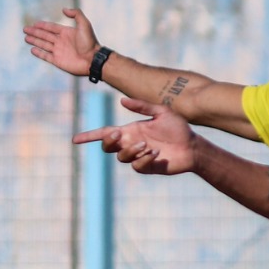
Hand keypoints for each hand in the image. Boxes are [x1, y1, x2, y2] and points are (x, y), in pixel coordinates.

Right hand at [24, 7, 99, 77]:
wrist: (93, 59)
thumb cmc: (90, 42)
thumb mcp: (85, 24)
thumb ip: (76, 14)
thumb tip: (64, 9)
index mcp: (66, 33)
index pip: (51, 28)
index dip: (43, 25)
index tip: (35, 23)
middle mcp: (61, 41)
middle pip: (45, 35)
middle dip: (35, 32)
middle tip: (25, 29)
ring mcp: (59, 51)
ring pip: (43, 45)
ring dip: (35, 41)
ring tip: (26, 38)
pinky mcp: (58, 61)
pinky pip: (46, 56)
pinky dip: (39, 53)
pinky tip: (32, 49)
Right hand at [73, 98, 197, 175]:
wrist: (193, 146)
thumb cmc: (178, 129)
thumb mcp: (161, 112)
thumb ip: (142, 106)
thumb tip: (122, 101)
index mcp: (130, 130)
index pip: (104, 133)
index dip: (89, 136)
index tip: (75, 140)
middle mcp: (131, 143)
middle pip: (107, 147)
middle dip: (109, 141)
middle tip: (120, 135)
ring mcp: (138, 157)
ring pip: (121, 157)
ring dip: (131, 150)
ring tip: (149, 146)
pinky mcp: (147, 167)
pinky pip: (136, 166)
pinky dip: (144, 159)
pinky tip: (156, 153)